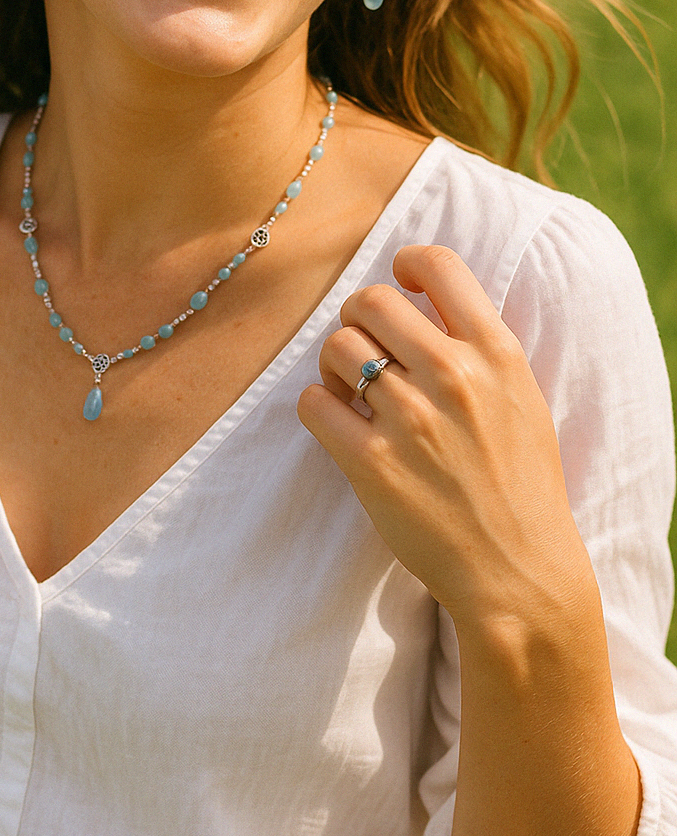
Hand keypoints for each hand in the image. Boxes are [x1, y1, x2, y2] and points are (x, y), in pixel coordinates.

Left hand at [297, 244, 594, 628]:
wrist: (518, 572)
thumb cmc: (521, 484)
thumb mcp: (522, 398)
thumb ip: (479, 348)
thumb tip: (427, 303)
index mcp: (496, 353)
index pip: (439, 265)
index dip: (407, 263)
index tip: (401, 284)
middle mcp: (452, 375)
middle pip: (371, 300)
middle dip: (358, 317)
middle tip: (365, 345)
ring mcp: (410, 418)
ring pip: (337, 346)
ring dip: (335, 363)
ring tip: (351, 389)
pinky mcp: (371, 462)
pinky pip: (314, 402)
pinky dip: (319, 407)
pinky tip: (339, 423)